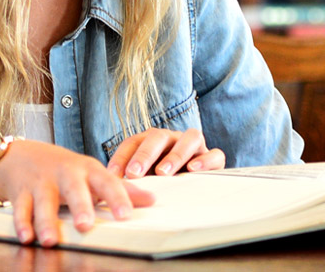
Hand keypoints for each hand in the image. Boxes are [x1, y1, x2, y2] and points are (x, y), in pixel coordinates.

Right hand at [0, 140, 154, 246]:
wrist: (23, 155)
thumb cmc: (65, 169)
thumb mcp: (93, 174)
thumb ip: (121, 189)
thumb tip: (152, 200)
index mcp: (87, 170)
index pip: (106, 182)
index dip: (117, 198)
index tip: (125, 214)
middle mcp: (65, 174)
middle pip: (73, 189)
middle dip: (79, 206)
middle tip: (85, 225)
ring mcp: (42, 182)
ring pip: (44, 202)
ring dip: (46, 221)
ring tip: (51, 240)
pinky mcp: (21, 192)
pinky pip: (21, 208)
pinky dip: (22, 223)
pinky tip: (26, 237)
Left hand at [106, 128, 225, 178]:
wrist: (197, 184)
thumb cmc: (164, 179)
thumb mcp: (145, 178)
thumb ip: (133, 178)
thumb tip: (110, 186)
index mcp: (153, 141)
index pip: (134, 141)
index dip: (122, 156)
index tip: (113, 174)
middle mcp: (173, 138)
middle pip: (159, 137)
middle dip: (145, 154)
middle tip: (134, 173)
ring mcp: (195, 146)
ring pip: (190, 138)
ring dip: (175, 155)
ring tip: (163, 172)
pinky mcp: (214, 158)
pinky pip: (214, 154)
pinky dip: (205, 160)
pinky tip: (193, 170)